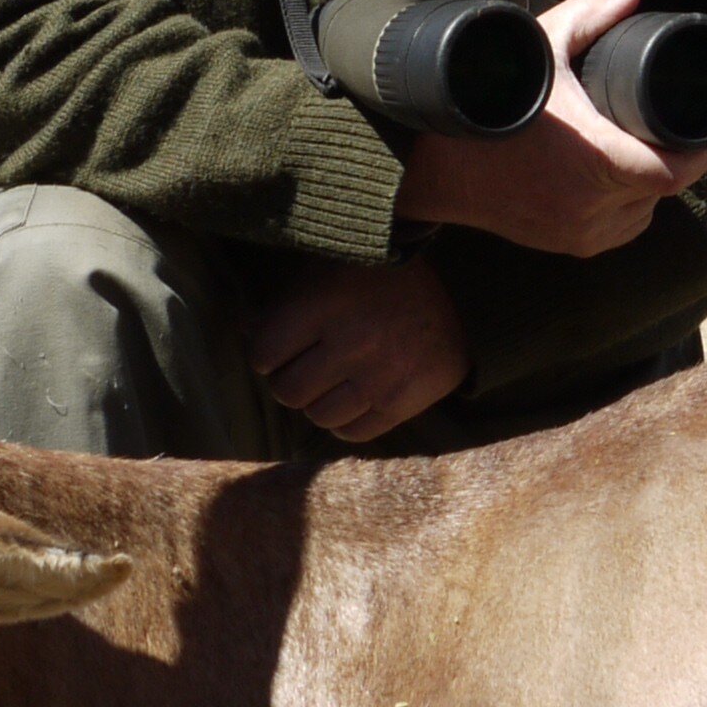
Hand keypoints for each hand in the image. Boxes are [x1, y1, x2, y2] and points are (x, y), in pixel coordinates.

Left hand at [246, 257, 469, 443]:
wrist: (462, 289)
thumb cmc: (378, 278)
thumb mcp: (326, 274)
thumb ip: (283, 305)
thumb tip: (244, 334)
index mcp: (326, 302)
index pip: (264, 353)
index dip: (267, 353)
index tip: (281, 346)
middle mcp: (354, 340)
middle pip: (289, 390)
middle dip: (290, 381)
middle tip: (305, 368)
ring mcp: (383, 373)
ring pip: (319, 416)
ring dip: (318, 403)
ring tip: (332, 383)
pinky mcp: (408, 398)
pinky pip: (356, 432)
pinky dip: (347, 420)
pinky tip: (354, 398)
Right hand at [393, 0, 706, 257]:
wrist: (435, 165)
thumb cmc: (491, 105)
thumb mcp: (539, 48)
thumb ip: (589, 16)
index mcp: (597, 163)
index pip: (676, 172)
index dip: (696, 151)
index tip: (700, 128)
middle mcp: (593, 207)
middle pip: (662, 187)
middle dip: (666, 157)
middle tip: (657, 125)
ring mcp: (580, 232)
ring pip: (644, 210)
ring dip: (645, 183)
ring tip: (630, 148)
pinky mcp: (567, 246)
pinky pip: (619, 228)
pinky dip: (623, 205)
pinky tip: (609, 178)